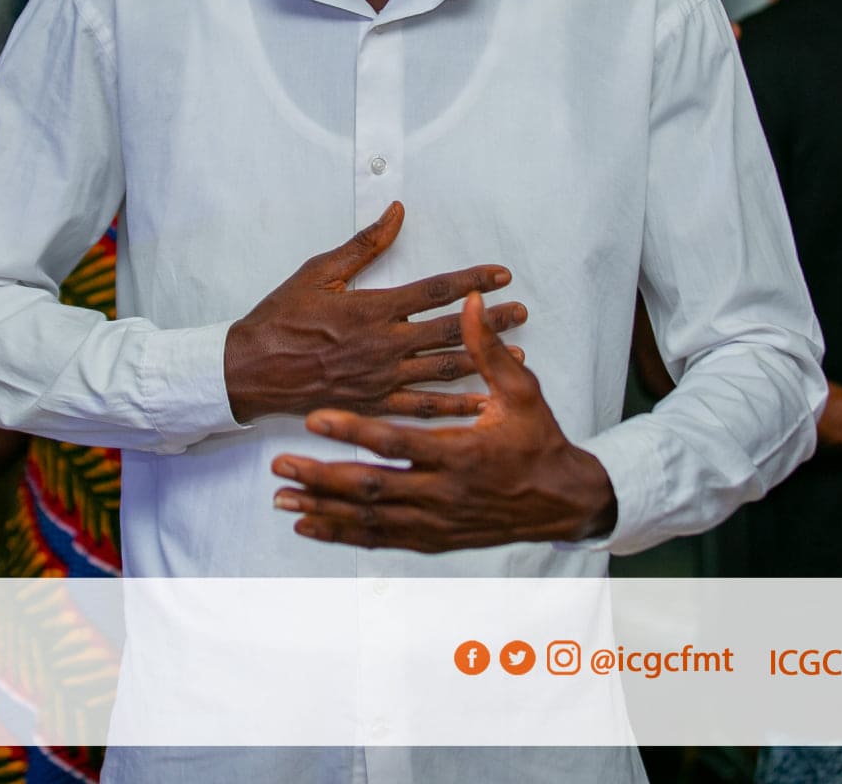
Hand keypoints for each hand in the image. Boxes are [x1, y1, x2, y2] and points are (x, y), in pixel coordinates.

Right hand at [224, 201, 527, 422]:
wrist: (252, 370)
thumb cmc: (281, 318)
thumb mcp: (319, 272)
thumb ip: (364, 244)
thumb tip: (395, 212)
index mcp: (373, 308)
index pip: (436, 290)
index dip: (473, 281)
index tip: (502, 274)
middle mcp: (385, 344)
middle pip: (453, 330)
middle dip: (493, 321)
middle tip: (523, 312)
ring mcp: (382, 378)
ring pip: (446, 368)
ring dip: (486, 360)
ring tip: (520, 353)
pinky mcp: (374, 405)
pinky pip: (423, 408)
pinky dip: (456, 405)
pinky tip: (482, 403)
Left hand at [273, 291, 615, 551]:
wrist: (561, 500)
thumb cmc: (539, 440)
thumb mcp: (521, 391)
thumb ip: (487, 349)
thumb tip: (470, 302)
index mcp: (460, 453)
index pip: (394, 442)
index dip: (352, 431)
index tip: (314, 419)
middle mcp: (443, 493)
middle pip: (371, 488)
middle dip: (322, 477)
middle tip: (280, 464)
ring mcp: (436, 521)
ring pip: (369, 519)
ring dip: (322, 509)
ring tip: (281, 497)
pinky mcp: (433, 539)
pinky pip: (380, 539)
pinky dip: (343, 534)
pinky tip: (311, 526)